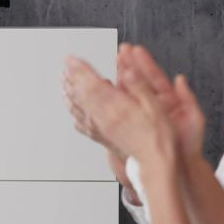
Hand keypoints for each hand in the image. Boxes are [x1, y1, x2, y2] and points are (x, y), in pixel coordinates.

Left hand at [62, 54, 177, 172]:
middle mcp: (103, 117)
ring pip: (77, 107)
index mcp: (117, 108)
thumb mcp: (156, 107)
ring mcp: (99, 128)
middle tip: (65, 66)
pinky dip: (73, 111)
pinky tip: (71, 109)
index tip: (71, 59)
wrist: (155, 164)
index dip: (80, 70)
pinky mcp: (100, 136)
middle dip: (72, 77)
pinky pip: (80, 122)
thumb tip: (128, 72)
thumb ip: (140, 87)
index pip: (92, 84)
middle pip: (81, 94)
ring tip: (63, 82)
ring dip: (69, 93)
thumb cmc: (159, 137)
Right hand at [119, 44, 206, 158]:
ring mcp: (141, 113)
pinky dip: (111, 98)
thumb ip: (188, 99)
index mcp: (167, 100)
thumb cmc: (188, 145)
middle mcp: (152, 104)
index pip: (153, 77)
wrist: (179, 166)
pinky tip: (103, 89)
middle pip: (138, 80)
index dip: (144, 63)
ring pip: (127, 92)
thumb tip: (181, 79)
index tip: (135, 50)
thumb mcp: (194, 120)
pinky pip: (120, 109)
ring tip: (110, 65)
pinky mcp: (132, 124)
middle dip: (128, 64)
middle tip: (120, 51)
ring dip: (118, 78)